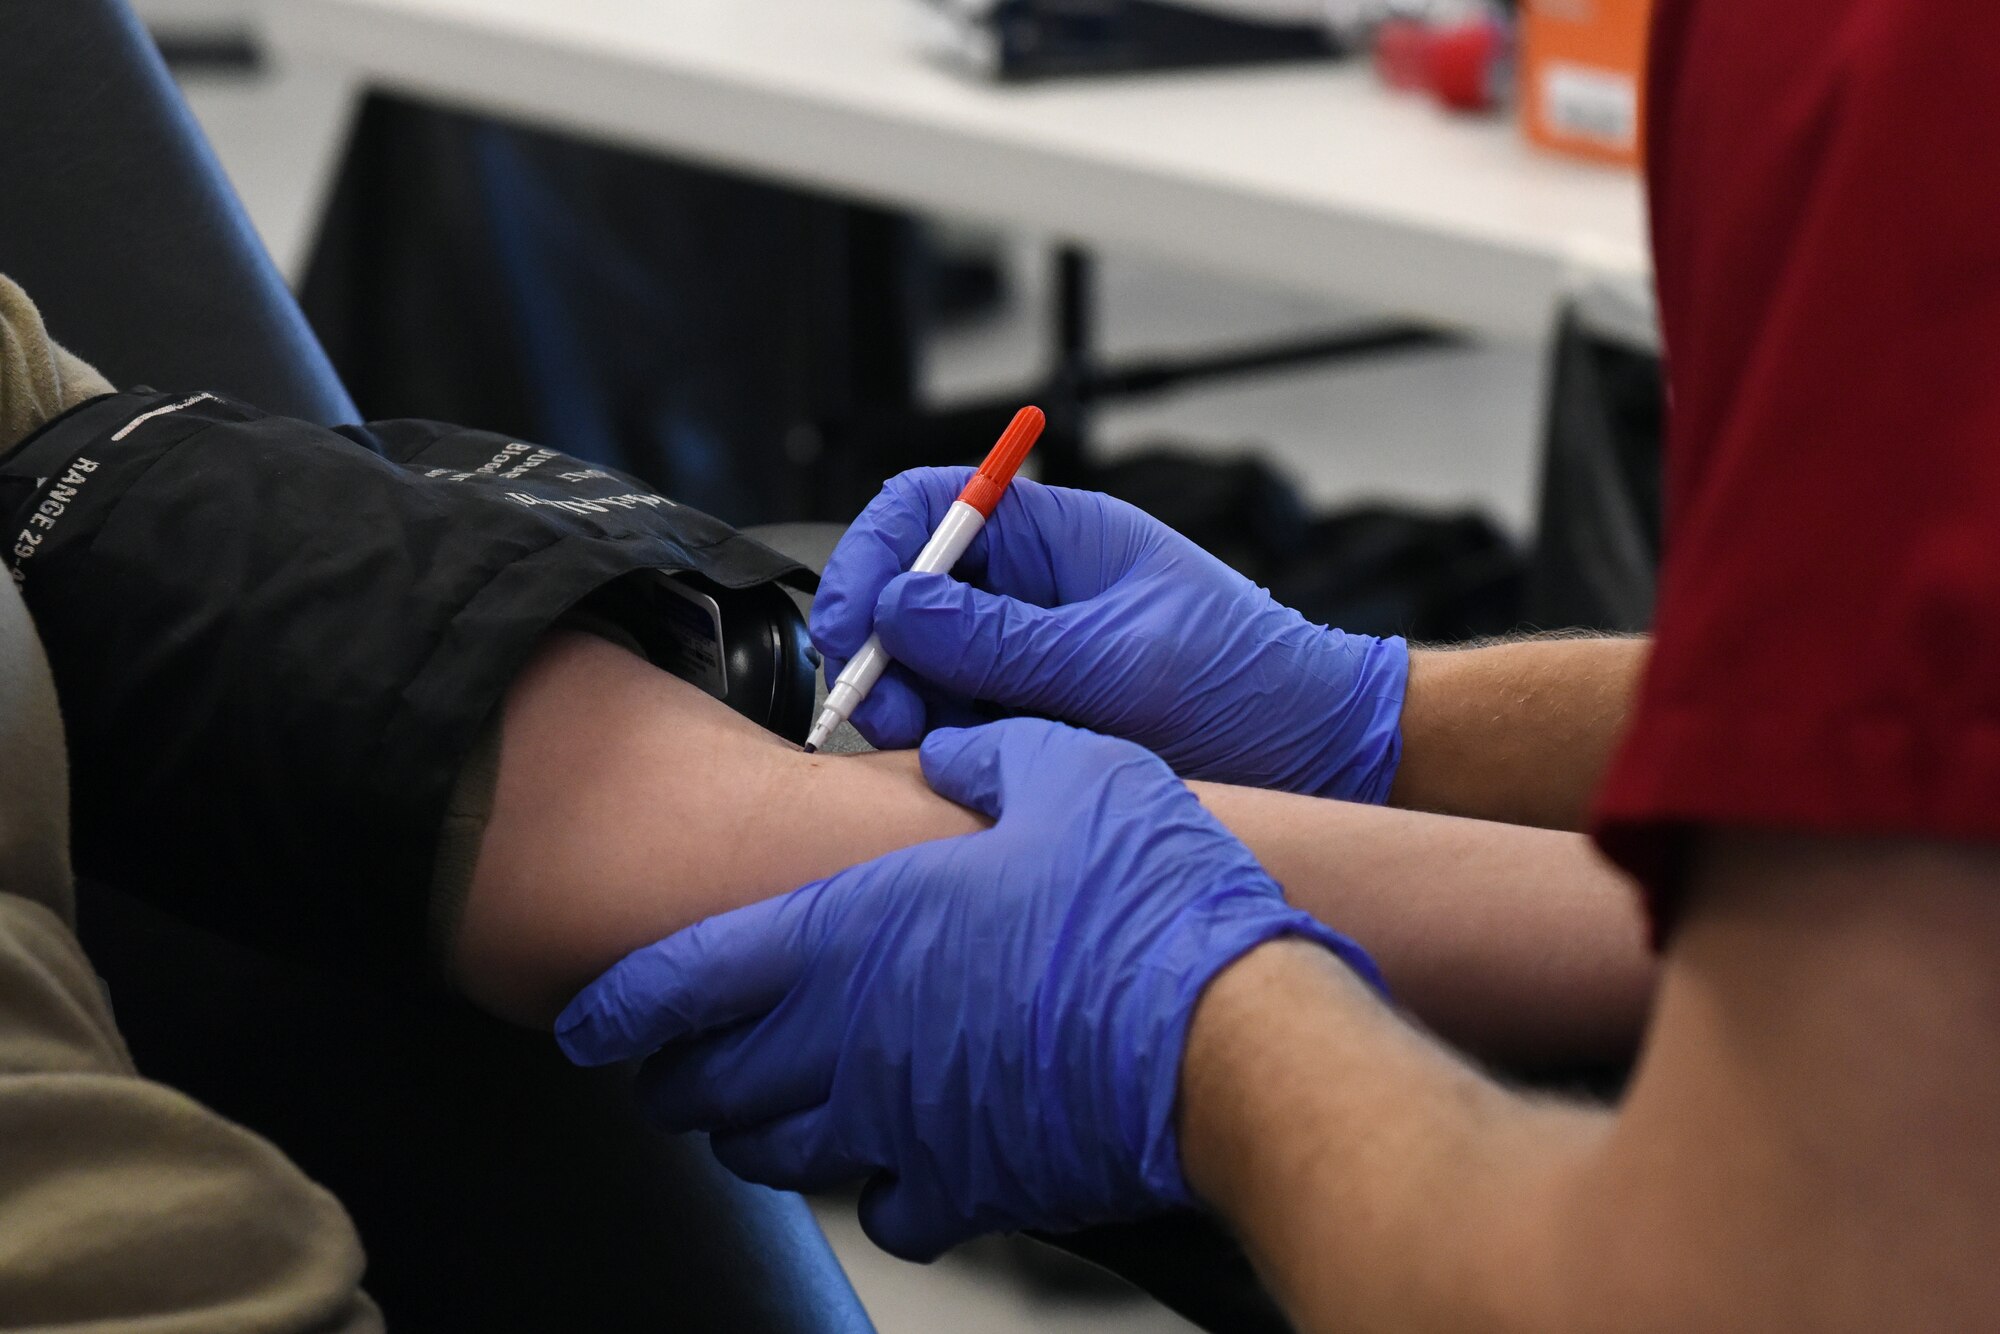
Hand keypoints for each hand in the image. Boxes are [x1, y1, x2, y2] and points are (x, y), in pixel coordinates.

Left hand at [556, 718, 1381, 1260]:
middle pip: (710, 1084)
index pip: (681, 983)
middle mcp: (851, 1039)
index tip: (583, 1024)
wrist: (1227, 1034)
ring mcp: (902, 1123)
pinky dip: (873, 1189)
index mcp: (850, 932)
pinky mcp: (968, 1184)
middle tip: (671, 1067)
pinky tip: (893, 1164)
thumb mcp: (1065, 771)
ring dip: (752, 1134)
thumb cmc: (1142, 897)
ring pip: (777, 1153)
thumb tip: (947, 754)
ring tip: (759, 1113)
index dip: (617, 1008)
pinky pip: (886, 1210)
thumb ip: (982, 759)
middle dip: (674, 1079)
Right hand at [812, 469, 1408, 799]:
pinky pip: (956, 719)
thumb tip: (897, 606)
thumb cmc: (1248, 684)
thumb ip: (1002, 640)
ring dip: (906, 703)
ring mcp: (1028, 653)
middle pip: (908, 594)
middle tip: (884, 711)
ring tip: (927, 746)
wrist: (1319, 756)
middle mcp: (1031, 588)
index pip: (929, 506)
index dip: (873, 553)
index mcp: (1055, 536)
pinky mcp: (1033, 715)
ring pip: (922, 666)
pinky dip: (940, 742)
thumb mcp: (1117, 660)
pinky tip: (959, 766)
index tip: (850, 623)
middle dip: (879, 649)